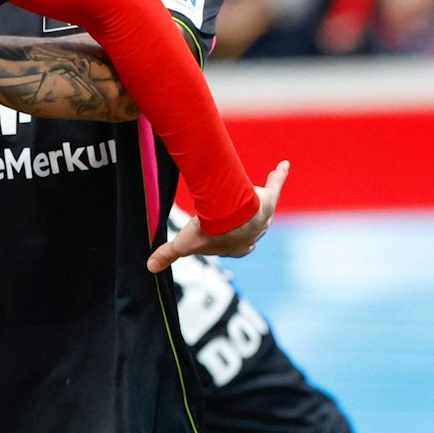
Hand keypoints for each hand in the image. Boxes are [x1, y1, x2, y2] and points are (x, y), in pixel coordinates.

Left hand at [147, 161, 288, 272]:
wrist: (231, 219)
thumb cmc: (209, 235)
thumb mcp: (183, 245)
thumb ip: (168, 254)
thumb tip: (150, 267)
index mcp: (236, 247)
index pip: (238, 249)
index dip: (234, 246)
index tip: (240, 247)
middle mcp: (253, 233)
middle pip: (252, 230)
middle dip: (250, 225)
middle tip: (245, 217)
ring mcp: (264, 217)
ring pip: (265, 210)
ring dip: (263, 201)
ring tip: (261, 192)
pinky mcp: (268, 199)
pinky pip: (275, 185)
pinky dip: (279, 176)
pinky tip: (283, 164)